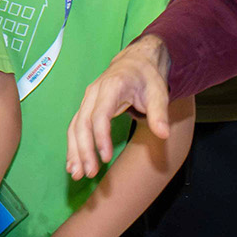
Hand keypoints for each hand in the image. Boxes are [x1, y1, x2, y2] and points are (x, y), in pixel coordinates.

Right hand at [67, 36, 171, 179]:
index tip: (105, 158)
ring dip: (74, 151)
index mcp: (111, 87)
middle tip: (90, 173)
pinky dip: (73, 146)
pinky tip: (74, 164)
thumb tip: (163, 134)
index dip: (100, 137)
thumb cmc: (147, 78)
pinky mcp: (86, 108)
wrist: (136, 62)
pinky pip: (75, 127)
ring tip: (77, 174)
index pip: (99, 115)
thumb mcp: (158, 93)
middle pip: (82, 124)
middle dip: (83, 150)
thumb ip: (159, 114)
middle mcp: (93, 93)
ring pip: (75, 127)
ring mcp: (87, 100)